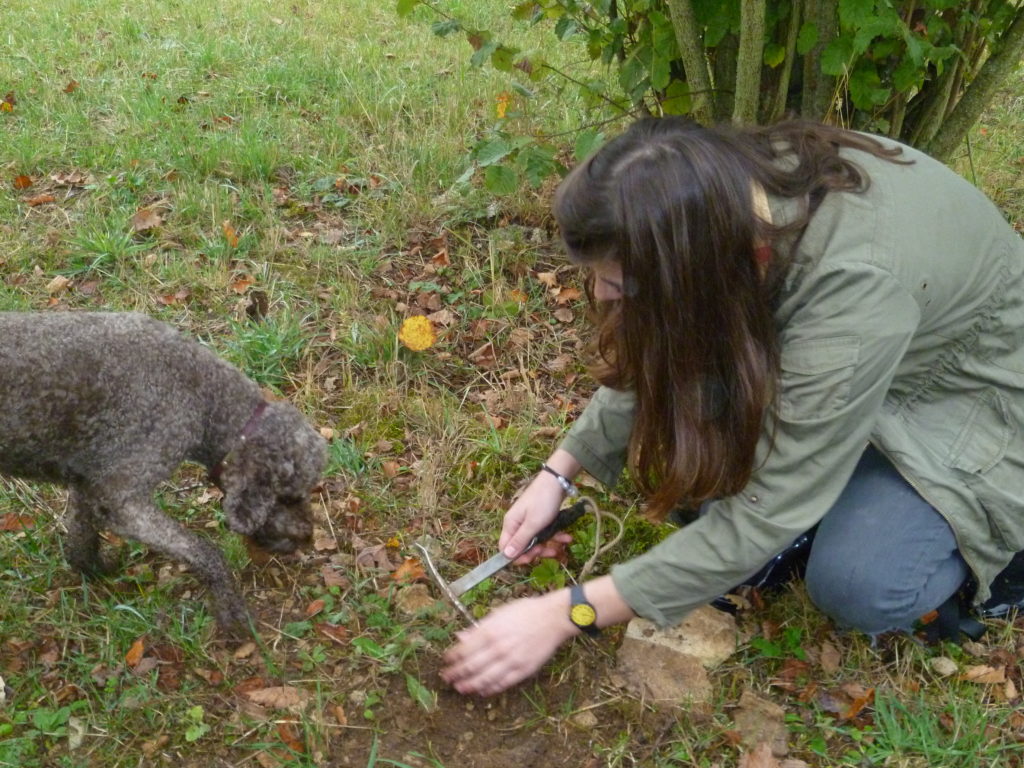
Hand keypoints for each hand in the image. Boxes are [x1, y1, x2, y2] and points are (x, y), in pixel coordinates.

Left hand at [440, 591, 573, 696]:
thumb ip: (478, 628)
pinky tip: (482, 691)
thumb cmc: (525, 611)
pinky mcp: (523, 670)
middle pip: (470, 667)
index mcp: (490, 631)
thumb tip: (460, 637)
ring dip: (469, 685)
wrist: (553, 618)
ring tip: (460, 688)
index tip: (445, 661)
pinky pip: (502, 684)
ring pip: (484, 679)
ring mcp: (511, 661)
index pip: (463, 650)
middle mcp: (498, 648)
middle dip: (455, 674)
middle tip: (446, 678)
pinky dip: (490, 689)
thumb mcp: (498, 613)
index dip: (451, 658)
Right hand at [499, 473, 571, 563]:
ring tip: (562, 546)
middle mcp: (517, 524)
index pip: (506, 548)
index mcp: (511, 525)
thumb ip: (520, 541)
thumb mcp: (533, 524)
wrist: (557, 481)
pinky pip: (545, 532)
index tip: (531, 559)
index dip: (517, 556)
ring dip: (549, 545)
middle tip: (548, 551)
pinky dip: (555, 536)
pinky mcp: (540, 518)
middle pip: (522, 546)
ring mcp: (529, 521)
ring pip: (536, 541)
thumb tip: (506, 556)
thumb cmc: (542, 502)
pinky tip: (567, 537)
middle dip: (536, 551)